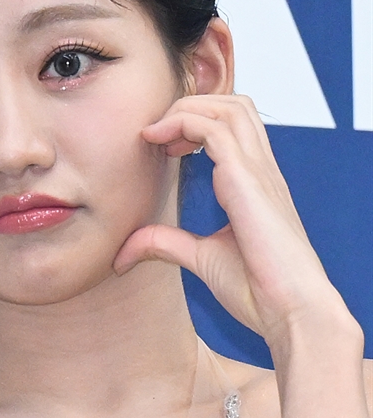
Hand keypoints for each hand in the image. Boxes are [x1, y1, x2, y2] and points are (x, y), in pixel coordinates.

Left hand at [113, 95, 348, 345]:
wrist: (291, 311)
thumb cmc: (259, 290)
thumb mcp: (202, 259)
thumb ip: (166, 245)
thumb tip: (125, 251)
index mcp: (257, 184)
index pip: (234, 127)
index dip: (195, 124)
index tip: (163, 147)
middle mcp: (262, 171)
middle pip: (235, 106)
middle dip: (192, 106)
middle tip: (158, 135)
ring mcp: (259, 172)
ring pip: (229, 108)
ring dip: (187, 110)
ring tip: (156, 134)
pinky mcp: (249, 181)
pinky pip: (217, 130)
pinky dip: (184, 124)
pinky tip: (158, 142)